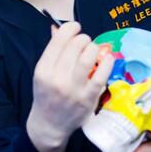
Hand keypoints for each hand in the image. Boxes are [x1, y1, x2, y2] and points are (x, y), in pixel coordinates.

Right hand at [27, 22, 114, 151]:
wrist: (49, 124)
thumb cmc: (46, 94)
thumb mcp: (43, 72)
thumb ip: (52, 50)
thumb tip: (59, 28)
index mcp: (43, 69)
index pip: (59, 40)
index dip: (70, 28)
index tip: (75, 27)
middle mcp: (56, 78)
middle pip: (75, 46)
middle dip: (83, 38)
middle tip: (84, 41)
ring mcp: (73, 89)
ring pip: (88, 58)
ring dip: (94, 48)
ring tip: (93, 50)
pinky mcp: (88, 98)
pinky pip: (101, 75)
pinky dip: (107, 63)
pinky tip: (108, 58)